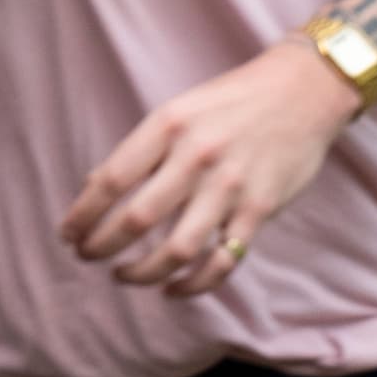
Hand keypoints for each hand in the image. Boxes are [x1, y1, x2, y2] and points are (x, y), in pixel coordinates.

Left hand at [62, 40, 363, 298]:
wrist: (307, 88)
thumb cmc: (235, 100)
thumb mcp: (180, 109)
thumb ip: (141, 149)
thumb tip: (95, 191)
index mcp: (171, 126)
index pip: (110, 181)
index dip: (81, 216)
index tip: (68, 235)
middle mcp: (198, 156)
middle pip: (135, 220)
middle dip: (100, 248)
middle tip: (88, 256)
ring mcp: (232, 185)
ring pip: (176, 250)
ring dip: (141, 273)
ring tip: (124, 275)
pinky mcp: (260, 208)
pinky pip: (222, 260)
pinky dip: (193, 285)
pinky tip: (173, 288)